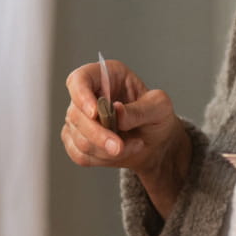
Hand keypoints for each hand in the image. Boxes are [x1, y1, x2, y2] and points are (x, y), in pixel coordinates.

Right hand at [60, 59, 189, 216]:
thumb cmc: (157, 117)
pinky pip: (79, 154)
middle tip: (119, 147)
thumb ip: (140, 108)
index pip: (79, 79)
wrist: (156, 143)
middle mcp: (88, 95)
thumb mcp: (159, 107)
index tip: (95, 113)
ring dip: (106, 150)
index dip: (82, 96)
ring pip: (78, 138)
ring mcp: (79, 118)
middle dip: (98, 135)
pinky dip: (101, 159)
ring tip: (133, 145)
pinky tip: (119, 153)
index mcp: (105, 76)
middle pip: (75, 114)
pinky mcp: (77, 140)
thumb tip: (117, 112)